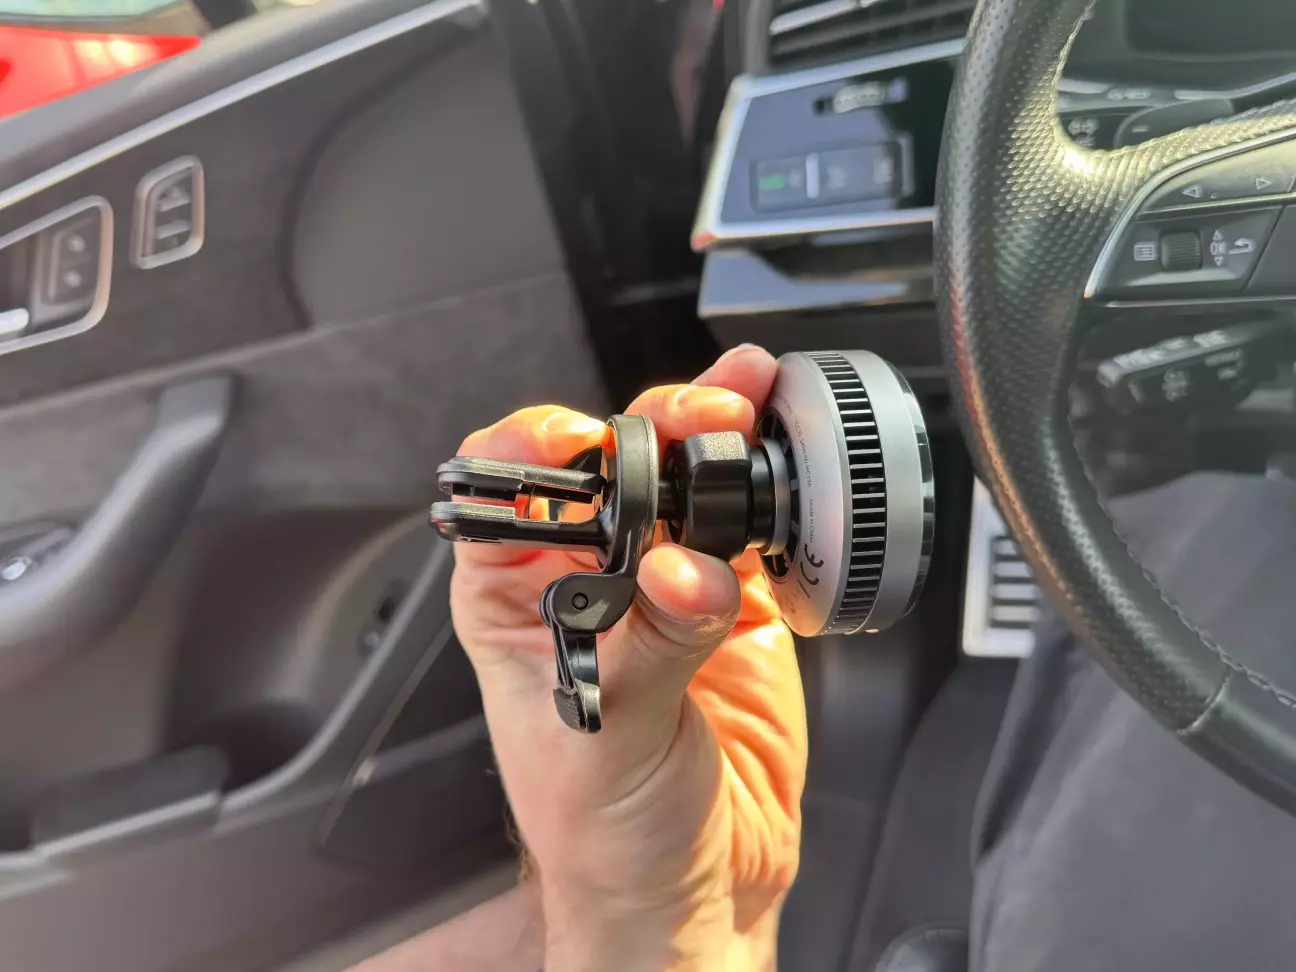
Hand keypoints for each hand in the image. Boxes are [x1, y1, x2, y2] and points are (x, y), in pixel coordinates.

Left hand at [450, 345, 806, 971]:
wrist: (694, 886)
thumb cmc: (603, 829)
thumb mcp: (603, 736)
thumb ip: (647, 644)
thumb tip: (685, 568)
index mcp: (513, 597)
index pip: (507, 489)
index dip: (536, 447)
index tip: (580, 440)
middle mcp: (584, 575)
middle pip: (609, 465)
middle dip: (649, 428)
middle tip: (696, 421)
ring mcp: (662, 582)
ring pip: (683, 479)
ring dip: (715, 433)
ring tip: (745, 406)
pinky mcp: (734, 599)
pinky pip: (749, 524)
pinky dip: (768, 485)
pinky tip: (781, 454)